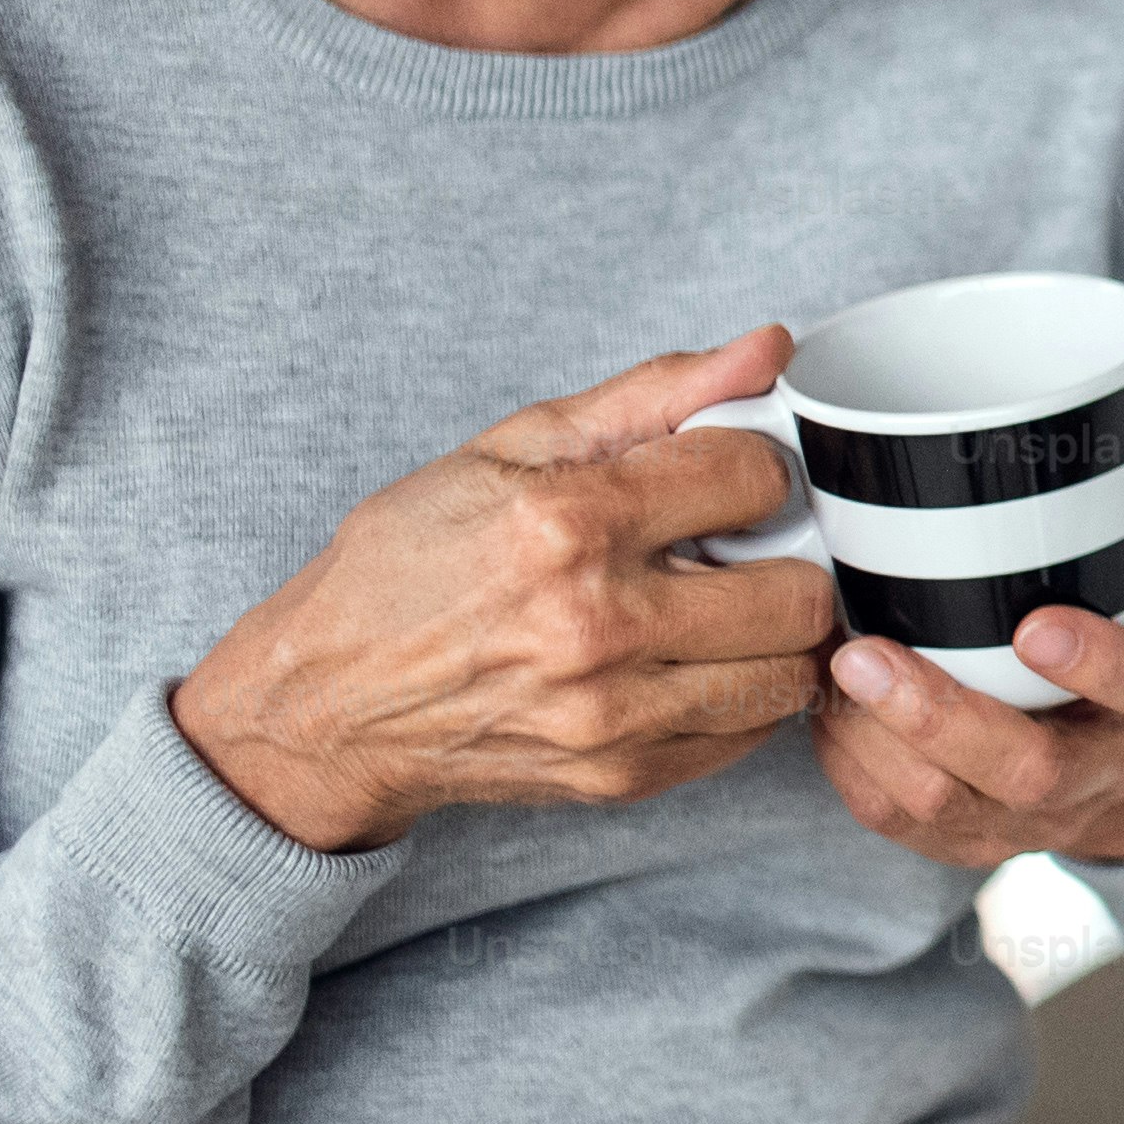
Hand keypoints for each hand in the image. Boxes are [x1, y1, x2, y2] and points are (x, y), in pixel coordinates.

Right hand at [172, 334, 835, 853]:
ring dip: (773, 634)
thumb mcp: (511, 448)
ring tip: (722, 607)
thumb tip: (769, 347)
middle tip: (735, 550)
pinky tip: (694, 662)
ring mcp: (610, 714)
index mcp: (565, 524)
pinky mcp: (621, 776)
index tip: (717, 478)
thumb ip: (653, 394)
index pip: (754, 477)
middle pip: (798, 591)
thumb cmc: (411, 565)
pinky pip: (751, 733)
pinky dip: (742, 694)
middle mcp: (594, 625)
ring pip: (792, 672)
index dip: (748, 466)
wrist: (326, 705)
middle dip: (781, 557)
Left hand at [815, 605, 1123, 869]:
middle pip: (1025, 770)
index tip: (1038, 624)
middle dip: (939, 716)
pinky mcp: (958, 842)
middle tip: (868, 654)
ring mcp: (1025, 819)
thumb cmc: (1115, 638)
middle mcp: (1099, 770)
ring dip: (875, 739)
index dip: (1101, 664)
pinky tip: (825, 705)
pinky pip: (891, 819)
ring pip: (942, 804)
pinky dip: (848, 762)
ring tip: (829, 668)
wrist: (1105, 760)